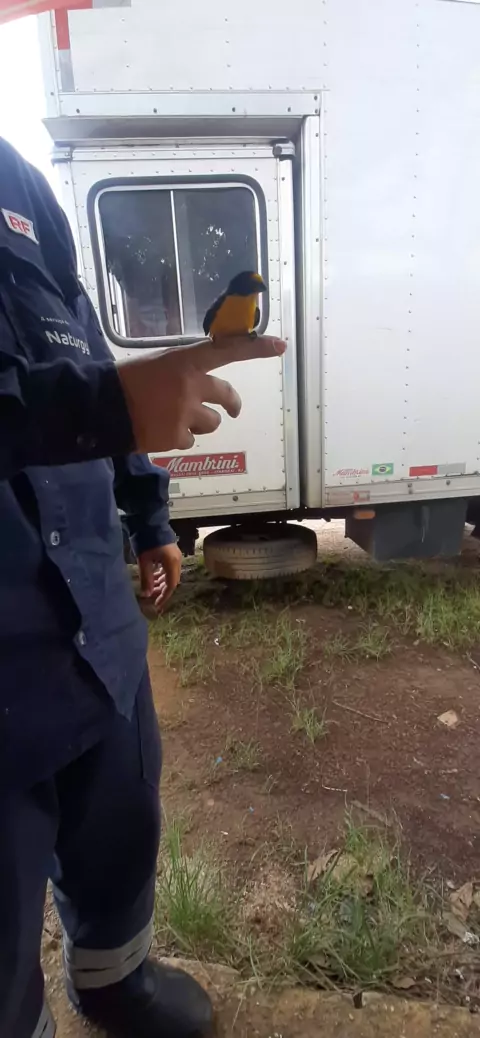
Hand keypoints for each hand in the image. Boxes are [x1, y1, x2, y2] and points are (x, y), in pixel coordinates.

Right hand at [116, 335, 285, 452]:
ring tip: (173, 419)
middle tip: (232, 410)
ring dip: (199, 423)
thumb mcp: (157, 363)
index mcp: (185, 361)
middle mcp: (191, 386)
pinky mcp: (176, 437)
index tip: (280, 346)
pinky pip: (190, 440)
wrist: (101, 408)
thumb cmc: (125, 380)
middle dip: (231, 404)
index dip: (255, 348)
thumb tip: (200, 384)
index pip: (227, 350)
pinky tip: (160, 430)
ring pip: (211, 423)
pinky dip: (179, 438)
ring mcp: (186, 414)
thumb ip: (183, 371)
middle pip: (226, 396)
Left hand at [138, 542, 181, 612]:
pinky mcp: (171, 552)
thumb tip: (146, 595)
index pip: (171, 585)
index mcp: (172, 563)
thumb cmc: (145, 541)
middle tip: (151, 596)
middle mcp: (177, 560)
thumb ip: (146, 579)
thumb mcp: (144, 561)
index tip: (156, 604)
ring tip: (151, 587)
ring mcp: (175, 555)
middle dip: (162, 590)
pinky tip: (154, 576)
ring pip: (171, 574)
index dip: (164, 596)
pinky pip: (169, 567)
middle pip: (172, 580)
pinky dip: (162, 574)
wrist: (149, 522)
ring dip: (162, 582)